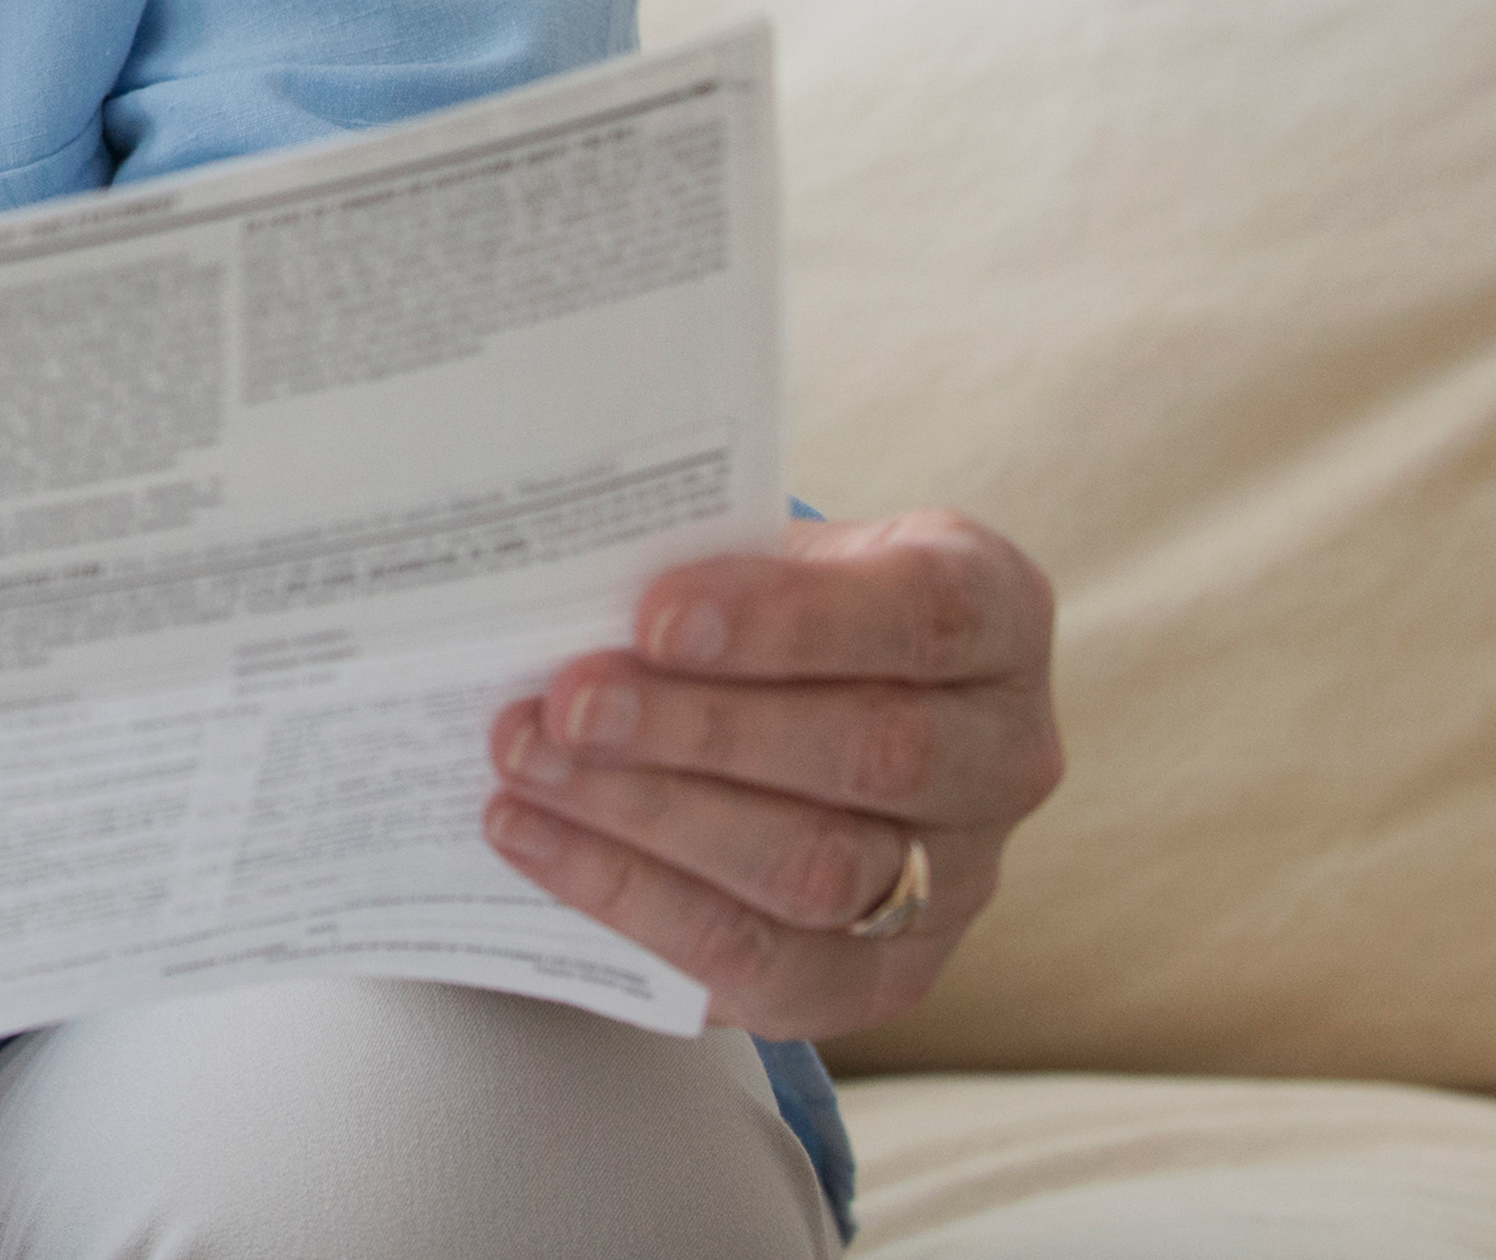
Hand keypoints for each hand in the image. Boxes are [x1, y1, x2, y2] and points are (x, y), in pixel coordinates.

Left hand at [481, 510, 1063, 1037]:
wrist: (791, 714)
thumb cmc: (763, 613)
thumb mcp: (755, 555)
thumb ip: (693, 557)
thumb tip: (557, 574)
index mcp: (991, 612)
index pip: (924, 615)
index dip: (790, 621)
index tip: (654, 616)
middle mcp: (1004, 752)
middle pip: (873, 754)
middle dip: (698, 730)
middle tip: (567, 703)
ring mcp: (959, 880)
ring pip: (816, 869)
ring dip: (649, 818)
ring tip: (527, 766)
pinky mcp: (885, 978)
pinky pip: (763, 961)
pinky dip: (631, 899)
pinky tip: (532, 838)